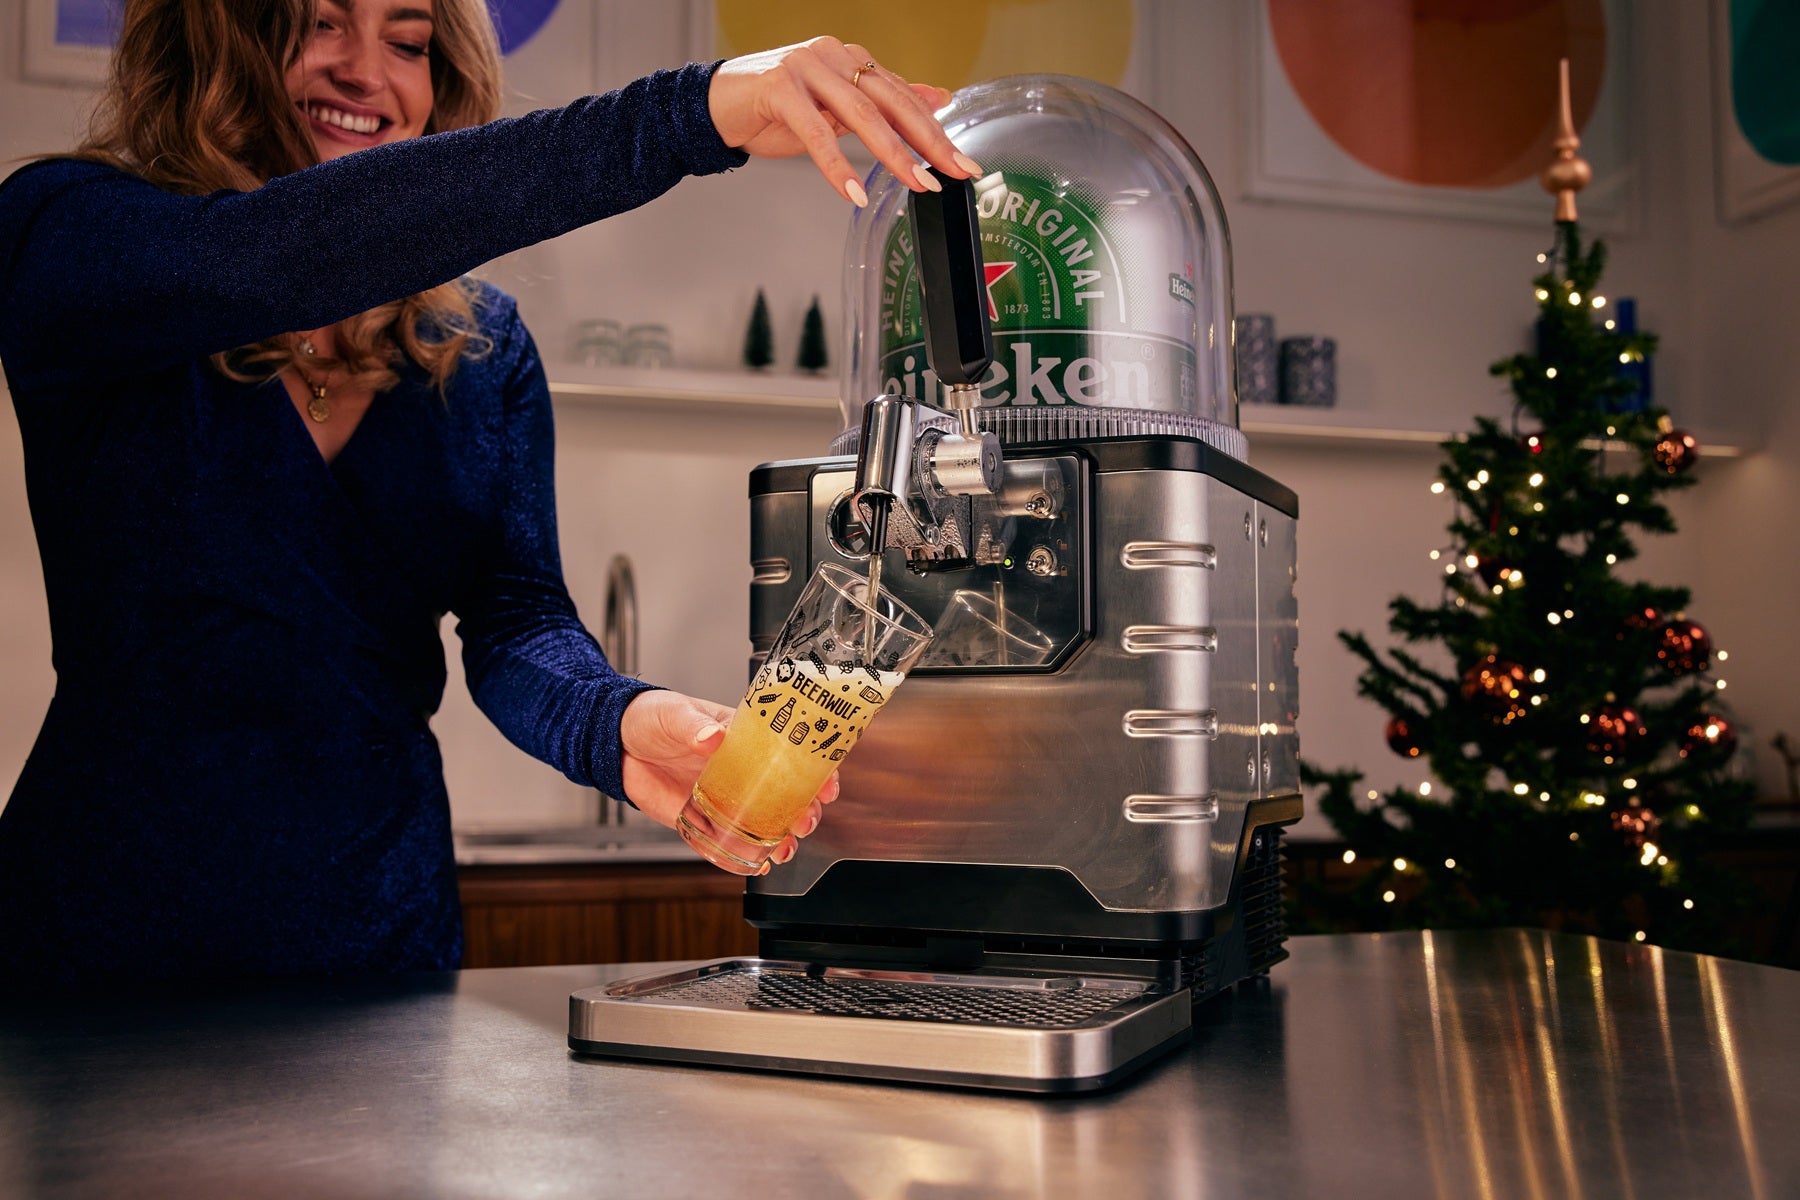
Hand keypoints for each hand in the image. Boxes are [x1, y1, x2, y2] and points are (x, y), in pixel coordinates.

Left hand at [618, 689, 840, 868]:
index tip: (828, 784)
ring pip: (763, 821)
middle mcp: (741, 770)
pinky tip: (757, 865)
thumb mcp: (674, 713)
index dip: (816, 770)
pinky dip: (745, 856)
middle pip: (786, 794)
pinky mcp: (702, 819)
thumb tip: (711, 736)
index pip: (792, 753)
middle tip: (806, 821)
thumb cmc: (652, 718)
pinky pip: (728, 841)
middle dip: (804, 811)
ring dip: (781, 837)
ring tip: (784, 848)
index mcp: (745, 738)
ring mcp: (725, 796)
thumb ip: (693, 725)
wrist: (616, 744)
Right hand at [708, 36, 981, 206]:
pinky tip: (854, 192)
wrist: (714, 106)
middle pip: (891, 102)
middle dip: (927, 141)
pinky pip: (816, 133)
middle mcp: (833, 56)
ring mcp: (806, 68)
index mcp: (849, 59)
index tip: (963, 161)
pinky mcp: (779, 88)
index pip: (902, 96)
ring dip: (891, 153)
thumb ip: (881, 105)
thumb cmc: (773, 110)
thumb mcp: (835, 109)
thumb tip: (935, 98)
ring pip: (860, 113)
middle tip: (953, 172)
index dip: (935, 129)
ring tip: (916, 183)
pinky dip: (837, 166)